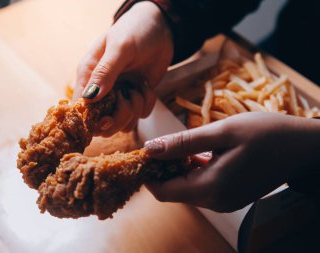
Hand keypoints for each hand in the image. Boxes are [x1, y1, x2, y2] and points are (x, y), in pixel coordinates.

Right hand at [73, 1, 172, 136]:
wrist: (160, 28)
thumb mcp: (119, 48)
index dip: (91, 120)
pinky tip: (146, 87)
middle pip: (102, 124)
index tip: (106, 118)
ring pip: (122, 123)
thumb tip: (90, 98)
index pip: (80, 108)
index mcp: (88, 76)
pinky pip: (140, 115)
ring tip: (139, 88)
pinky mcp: (136, 98)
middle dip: (118, 117)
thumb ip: (105, 72)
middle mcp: (101, 90)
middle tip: (128, 99)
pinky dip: (147, 103)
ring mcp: (119, 96)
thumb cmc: (134, 31)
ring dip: (135, 109)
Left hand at [144, 112, 319, 211]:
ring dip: (178, 169)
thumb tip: (149, 149)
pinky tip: (198, 153)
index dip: (148, 173)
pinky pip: (201, 186)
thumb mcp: (221, 132)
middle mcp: (215, 202)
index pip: (162, 192)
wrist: (301, 147)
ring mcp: (223, 201)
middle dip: (162, 169)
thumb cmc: (264, 134)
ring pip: (186, 188)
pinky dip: (193, 171)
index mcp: (210, 188)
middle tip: (162, 144)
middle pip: (173, 191)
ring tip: (180, 145)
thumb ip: (182, 143)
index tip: (144, 152)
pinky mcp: (230, 196)